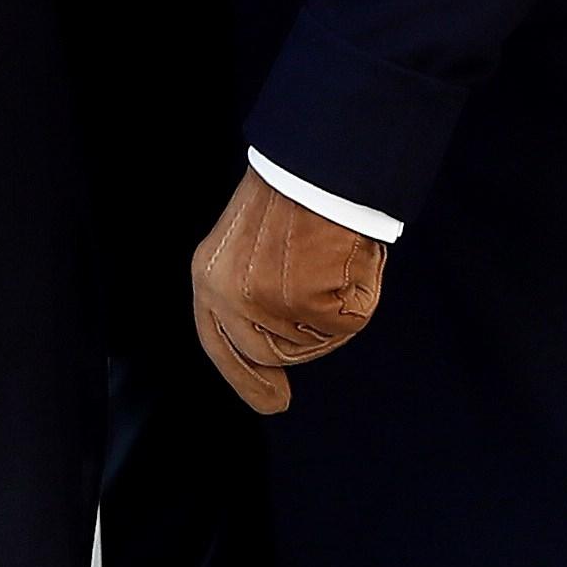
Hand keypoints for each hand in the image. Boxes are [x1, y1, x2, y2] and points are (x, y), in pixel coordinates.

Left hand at [187, 167, 385, 415]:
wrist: (315, 164)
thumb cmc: (290, 194)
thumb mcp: (245, 242)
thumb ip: (246, 289)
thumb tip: (273, 350)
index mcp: (208, 277)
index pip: (220, 345)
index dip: (246, 379)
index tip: (274, 403)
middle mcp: (231, 299)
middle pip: (272, 352)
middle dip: (302, 337)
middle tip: (323, 297)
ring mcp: (270, 305)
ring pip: (314, 340)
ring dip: (332, 309)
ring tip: (330, 256)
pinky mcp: (311, 304)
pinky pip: (347, 321)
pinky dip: (358, 293)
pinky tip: (347, 257)